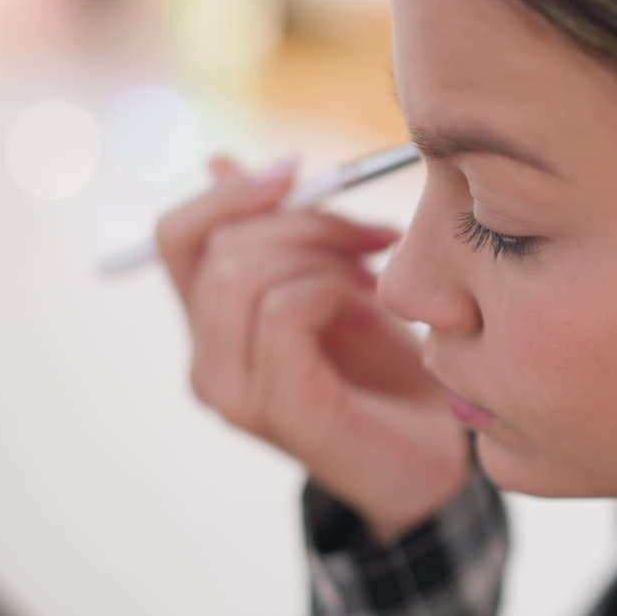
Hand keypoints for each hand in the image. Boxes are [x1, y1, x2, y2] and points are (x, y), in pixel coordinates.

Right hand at [155, 155, 467, 543]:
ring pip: (243, 275)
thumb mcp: (336, 281)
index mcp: (212, 325)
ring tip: (373, 277)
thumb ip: (283, 234)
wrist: (438, 454)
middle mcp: (207, 361)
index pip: (177, 235)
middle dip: (304, 221)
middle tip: (370, 236)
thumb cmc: (392, 369)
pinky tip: (373, 307)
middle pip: (218, 247)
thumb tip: (219, 161)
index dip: (231, 192)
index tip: (298, 171)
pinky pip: (284, 311)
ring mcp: (232, 391)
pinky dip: (335, 290)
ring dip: (322, 256)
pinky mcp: (274, 408)